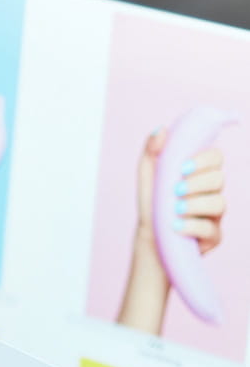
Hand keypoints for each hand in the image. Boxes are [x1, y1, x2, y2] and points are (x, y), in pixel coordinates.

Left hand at [135, 128, 226, 257]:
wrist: (149, 236)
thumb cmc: (154, 202)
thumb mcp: (149, 175)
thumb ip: (153, 151)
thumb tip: (160, 130)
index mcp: (202, 173)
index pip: (215, 157)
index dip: (203, 160)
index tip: (182, 167)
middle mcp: (213, 192)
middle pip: (219, 178)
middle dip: (197, 183)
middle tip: (175, 190)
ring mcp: (215, 214)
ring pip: (218, 203)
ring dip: (194, 205)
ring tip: (174, 209)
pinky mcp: (212, 236)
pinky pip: (211, 230)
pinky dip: (192, 226)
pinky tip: (176, 226)